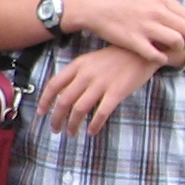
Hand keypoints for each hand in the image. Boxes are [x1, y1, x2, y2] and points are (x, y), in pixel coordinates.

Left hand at [34, 44, 159, 135]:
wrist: (143, 51)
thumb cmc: (115, 57)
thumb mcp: (91, 61)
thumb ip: (77, 75)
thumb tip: (63, 95)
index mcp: (77, 65)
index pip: (54, 85)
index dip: (45, 101)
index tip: (41, 113)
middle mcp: (86, 75)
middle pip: (64, 101)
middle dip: (56, 118)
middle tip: (55, 129)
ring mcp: (101, 84)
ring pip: (79, 110)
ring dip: (72, 124)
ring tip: (71, 133)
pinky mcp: (117, 92)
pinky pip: (101, 113)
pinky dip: (94, 125)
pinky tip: (92, 132)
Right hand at [60, 0, 184, 65]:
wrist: (95, 7)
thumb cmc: (121, 4)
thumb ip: (165, 8)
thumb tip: (182, 22)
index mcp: (162, 0)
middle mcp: (157, 12)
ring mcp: (146, 26)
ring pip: (177, 42)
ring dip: (177, 50)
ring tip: (170, 52)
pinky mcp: (134, 40)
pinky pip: (156, 55)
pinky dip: (161, 59)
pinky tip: (157, 58)